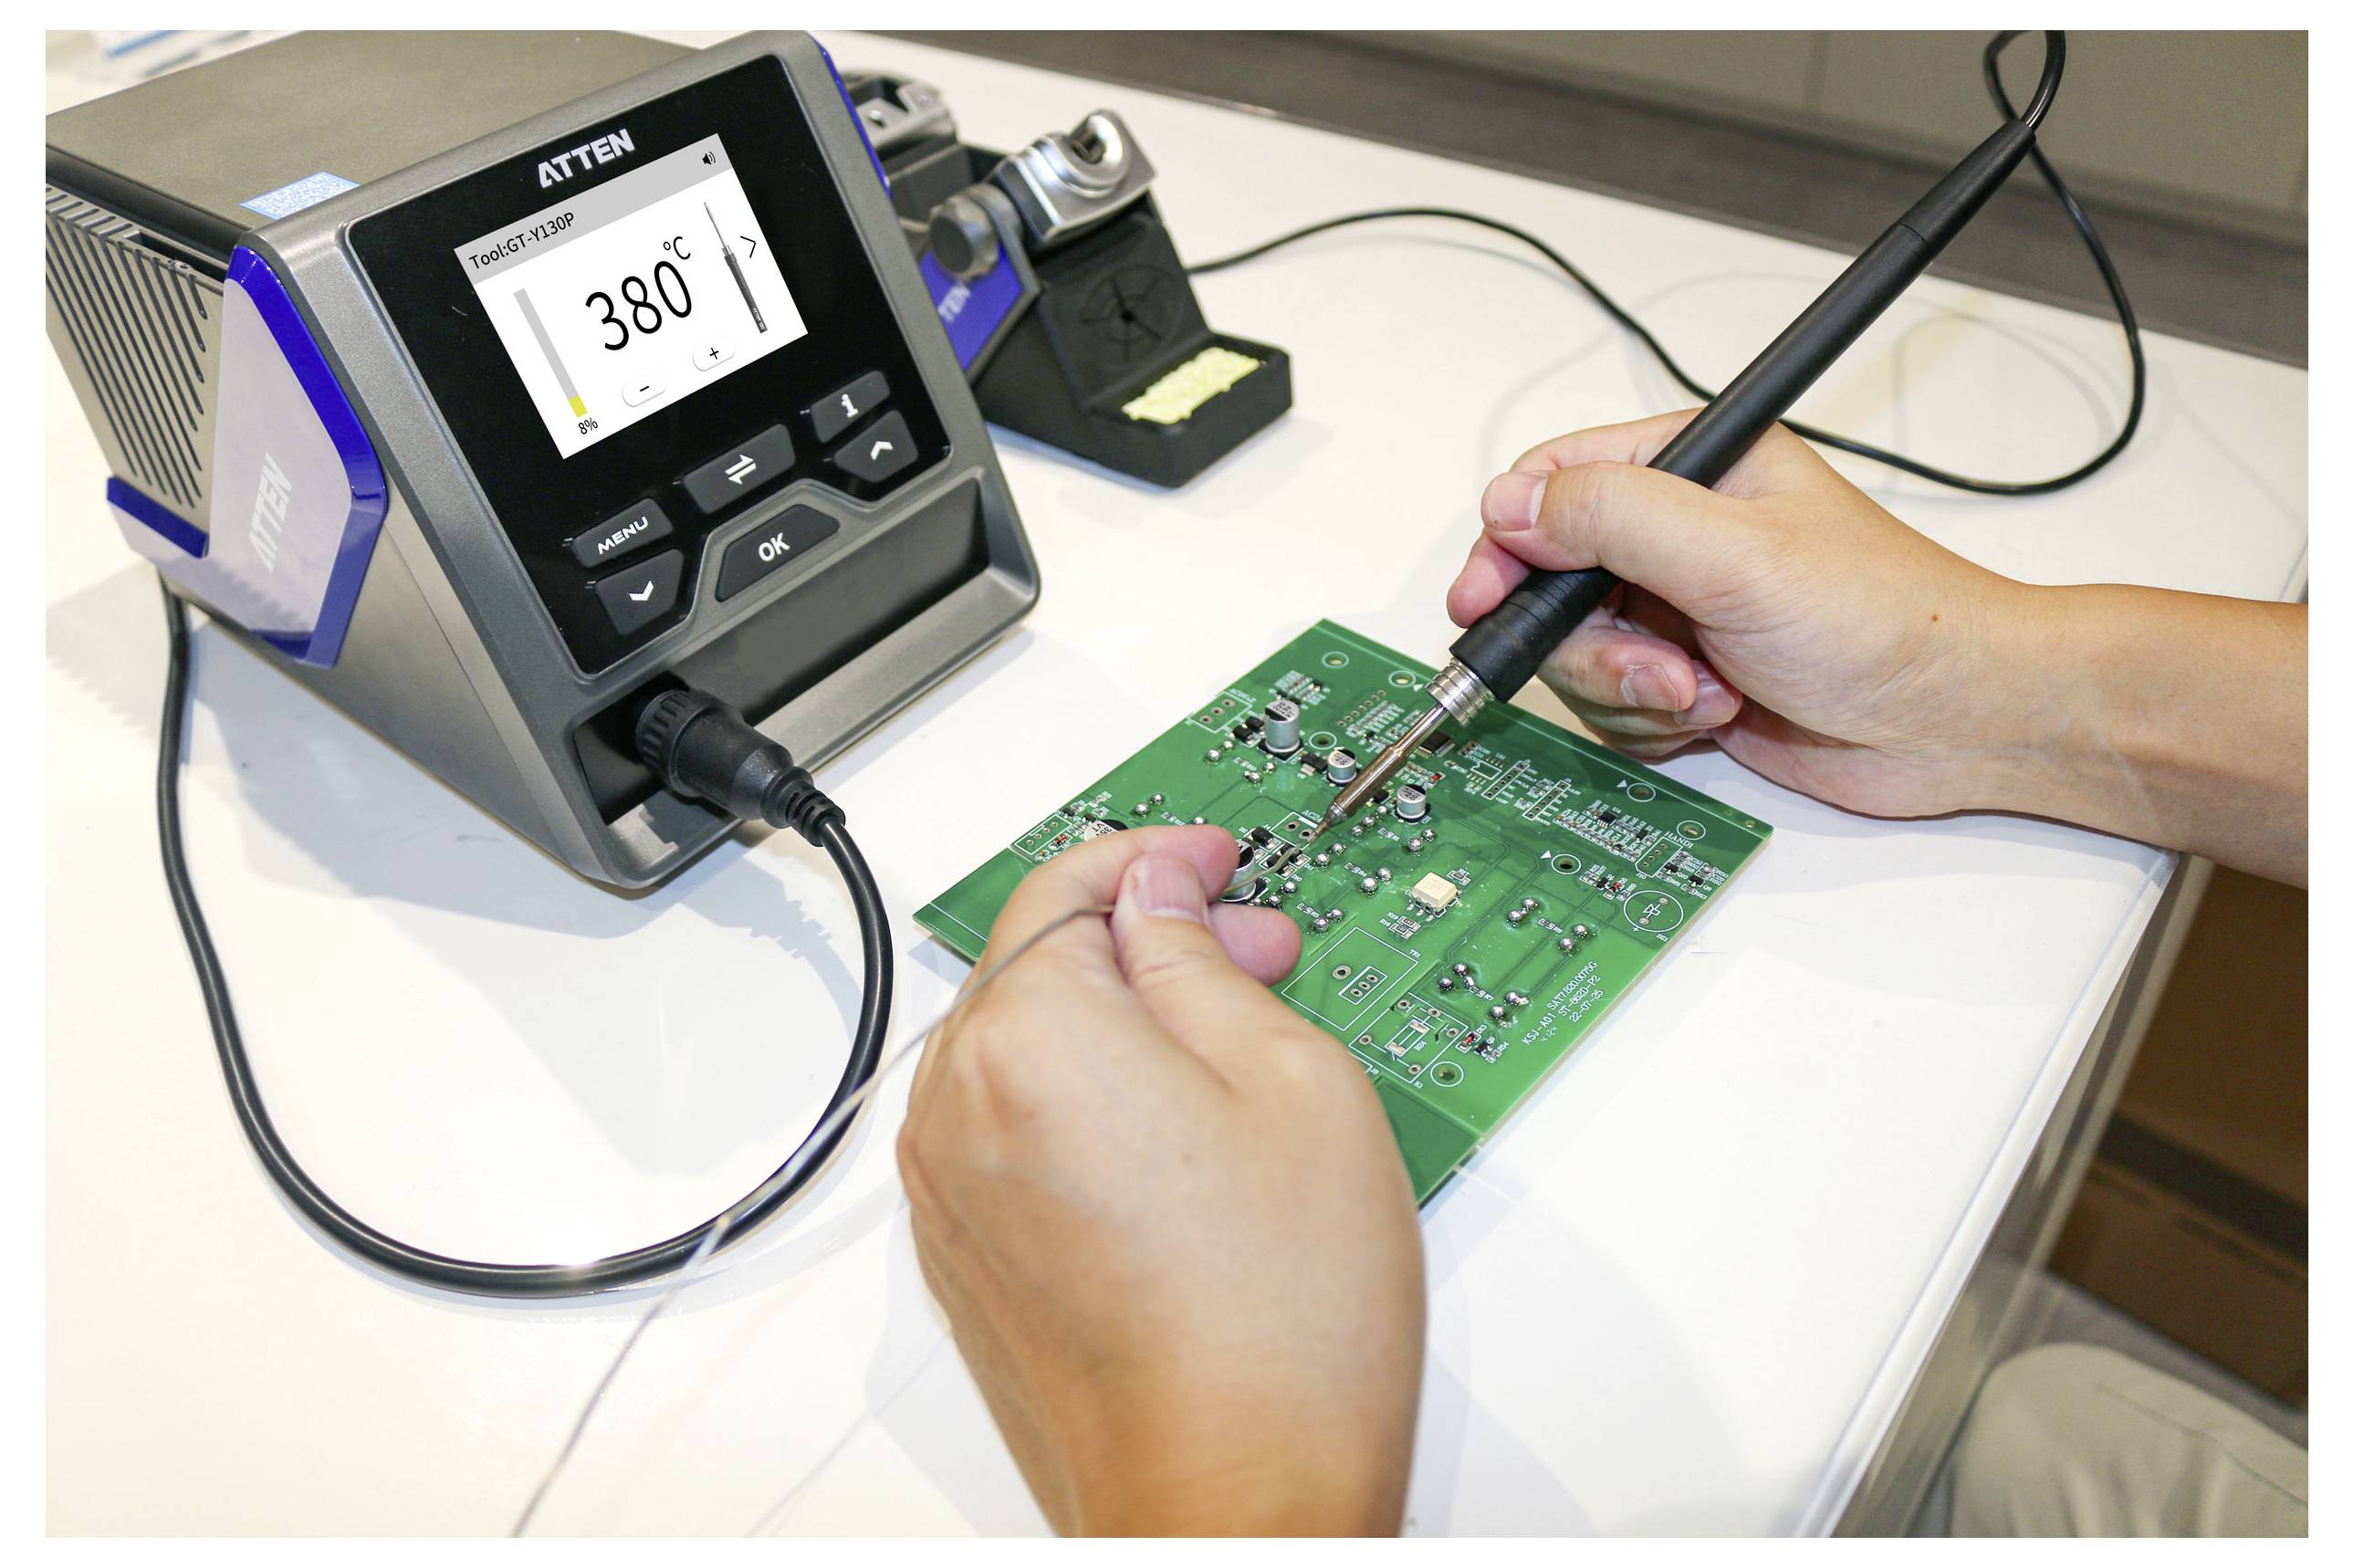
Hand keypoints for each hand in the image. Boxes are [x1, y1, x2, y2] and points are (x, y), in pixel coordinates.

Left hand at [899, 826, 1424, 1534]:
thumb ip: (1203, 960)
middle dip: (1144, 938)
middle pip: (1036, 962)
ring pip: (1023, 1046)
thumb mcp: (1292, 1079)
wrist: (1233, 1506)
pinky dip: (1082, 1097)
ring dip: (1113, 1018)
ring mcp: (949, 1192)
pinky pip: (1012, 1128)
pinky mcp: (966, 1259)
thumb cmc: (1278, 1326)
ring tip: (1232, 1045)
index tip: (1215, 857)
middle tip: (1256, 951)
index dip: (1158, 855)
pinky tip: (1180, 1130)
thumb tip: (1163, 898)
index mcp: (1028, 1038)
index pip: (1072, 886)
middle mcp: (956, 1108)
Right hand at [1448, 409, 2037, 818]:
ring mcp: (1677, 610)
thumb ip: (1613, 517)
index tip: (1487, 598)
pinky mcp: (1684, 678)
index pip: (1553, 482)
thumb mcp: (1735, 552)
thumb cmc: (1887, 619)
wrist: (1956, 721)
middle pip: (1549, 583)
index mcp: (1692, 466)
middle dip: (1587, 642)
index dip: (1508, 541)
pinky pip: (1612, 707)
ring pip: (1575, 655)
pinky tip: (1718, 714)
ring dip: (1628, 689)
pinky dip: (1651, 723)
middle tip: (1649, 666)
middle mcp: (1676, 533)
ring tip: (1703, 692)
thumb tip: (1511, 504)